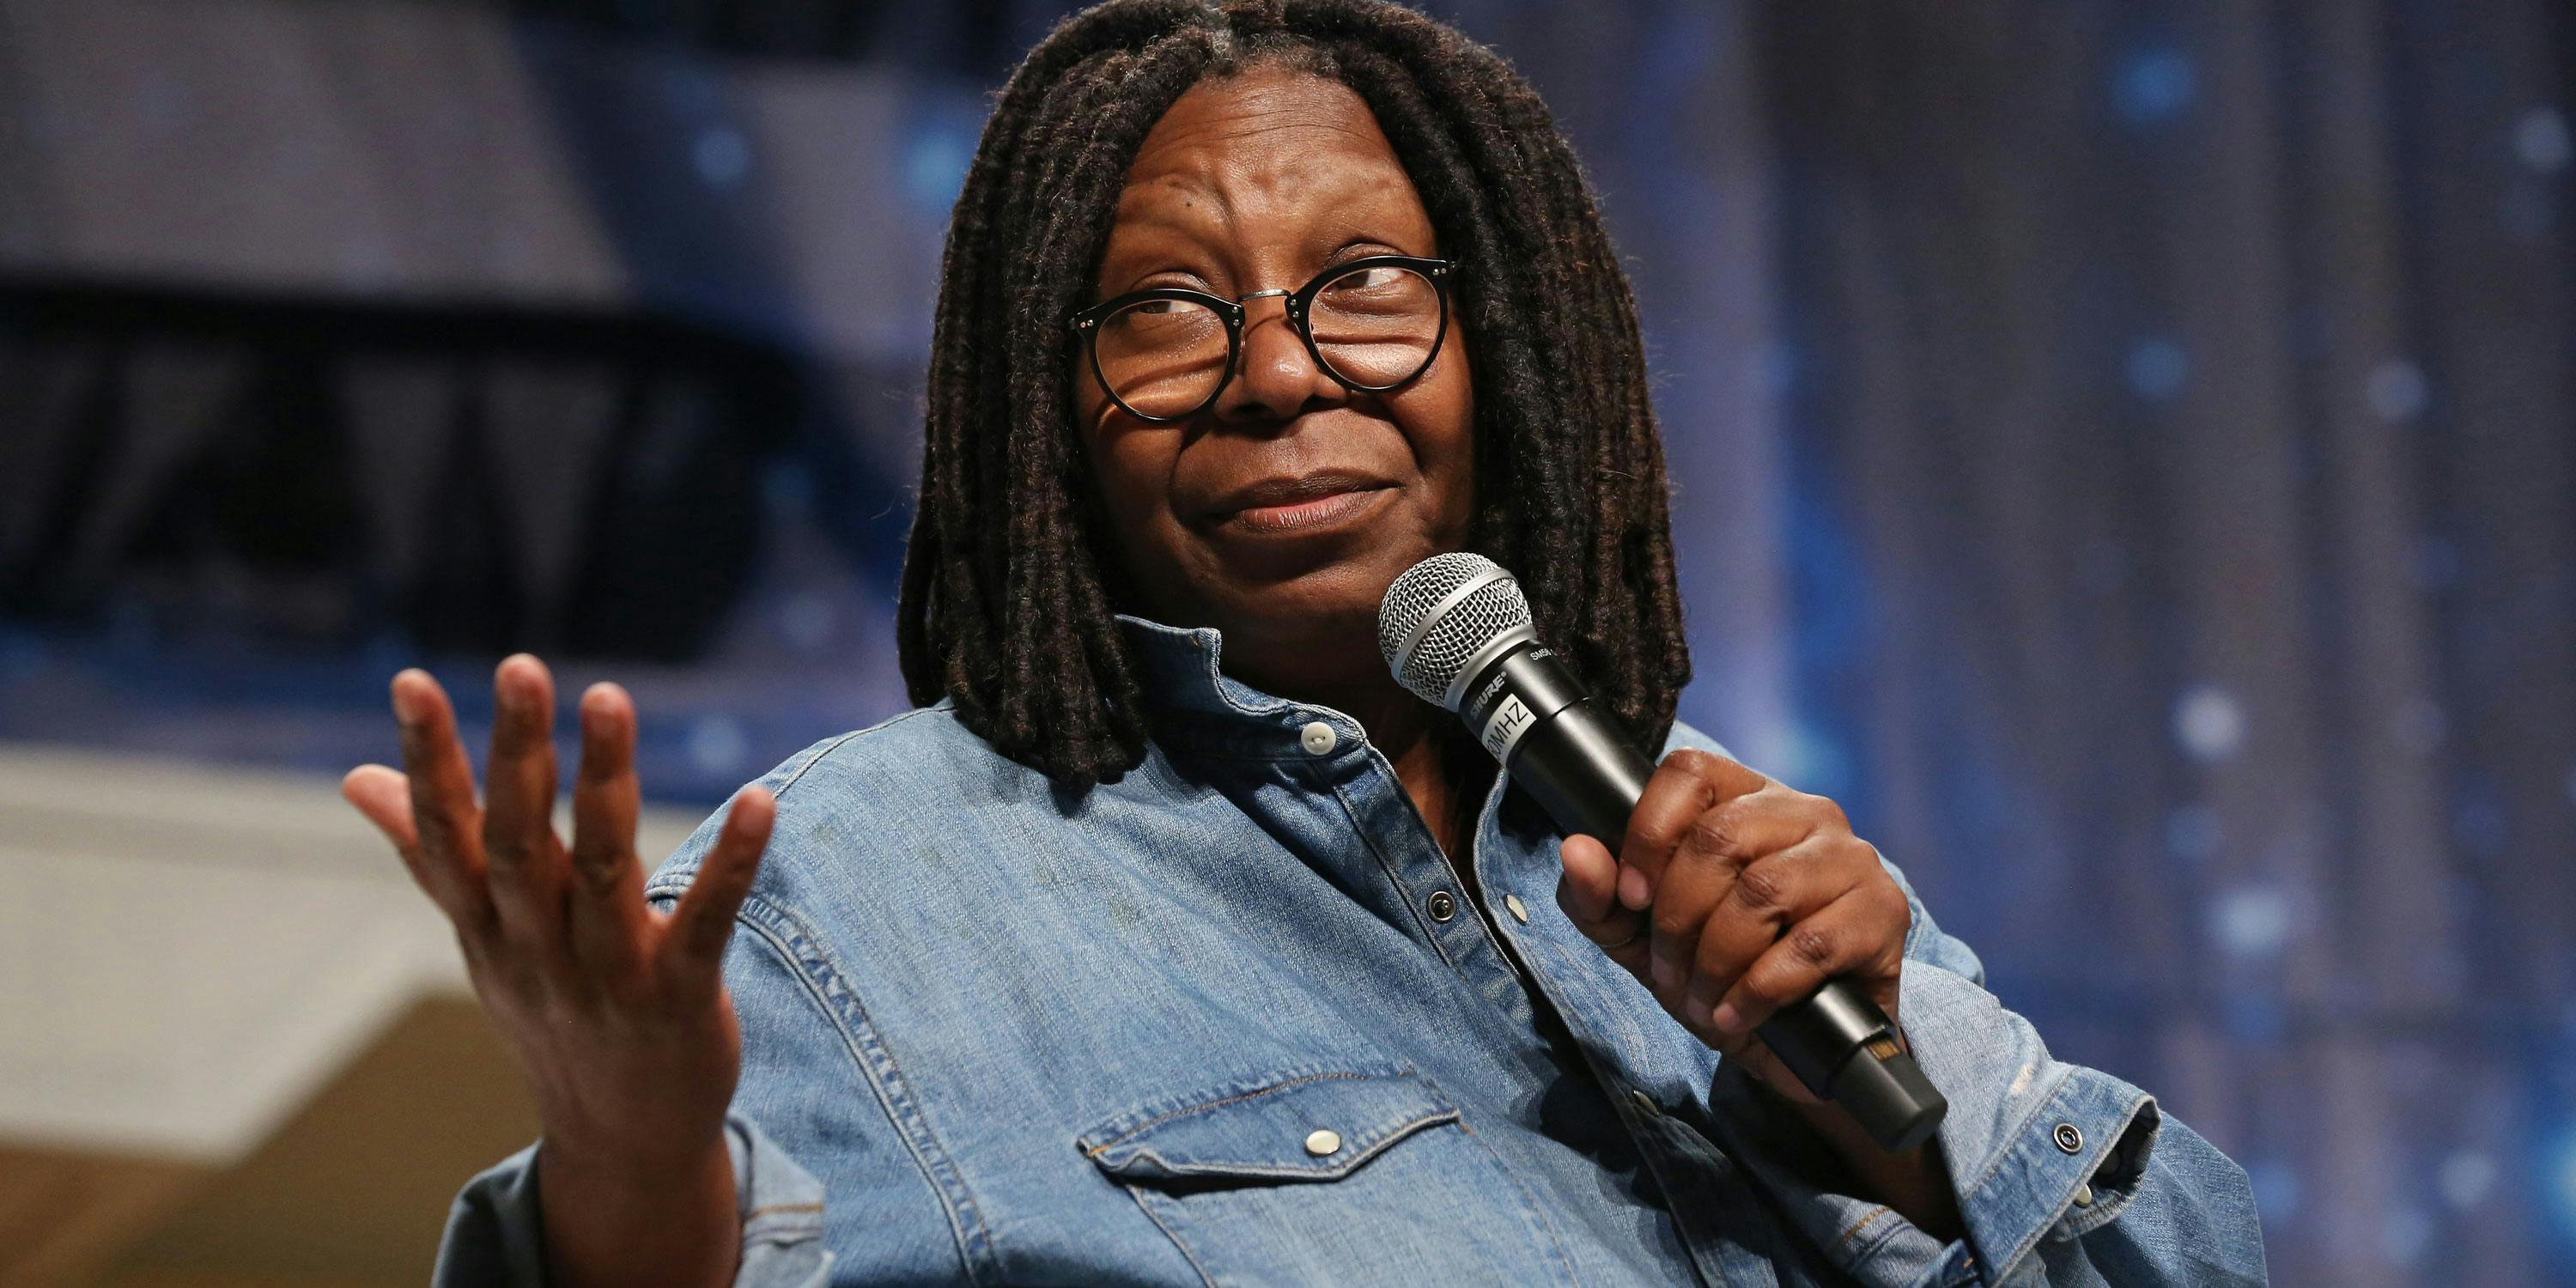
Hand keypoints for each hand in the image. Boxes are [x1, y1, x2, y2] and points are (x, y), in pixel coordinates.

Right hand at [341, 656, 770, 1287]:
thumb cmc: (551, 1017)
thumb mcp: (483, 940)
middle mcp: (535, 948)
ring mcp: (606, 977)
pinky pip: (705, 924)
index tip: (411, 680)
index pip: (446, 833)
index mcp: (487, 925)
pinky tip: (760, 800)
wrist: (619, 1145)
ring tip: (610, 698)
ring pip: (601, 870)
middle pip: (517, 842)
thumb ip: (432, 854)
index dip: (427, 759)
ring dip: (605, 783)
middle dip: (515, 753)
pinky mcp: (679, 999)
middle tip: (521, 667)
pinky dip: (731, 864)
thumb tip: (357, 777)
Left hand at [1555, 749, 1910, 1103]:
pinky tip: (1738, 1016)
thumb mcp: (1644, 939)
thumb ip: (1602, 898)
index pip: (1690, 771)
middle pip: (1720, 837)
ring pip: (1764, 890)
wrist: (1805, 1045)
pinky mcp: (1883, 914)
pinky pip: (1811, 944)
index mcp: (1747, 797)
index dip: (1648, 832)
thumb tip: (1575, 850)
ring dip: (1716, 959)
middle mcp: (1806, 812)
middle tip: (1669, 972)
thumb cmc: (1724, 972)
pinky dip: (1758, 990)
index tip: (1631, 897)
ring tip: (1702, 1002)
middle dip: (1678, 917)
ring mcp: (1851, 859)